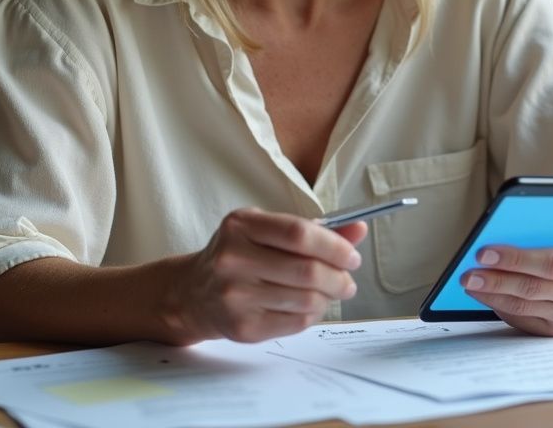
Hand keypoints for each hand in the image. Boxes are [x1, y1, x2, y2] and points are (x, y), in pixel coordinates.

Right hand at [165, 208, 367, 343]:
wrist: (194, 293)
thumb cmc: (239, 256)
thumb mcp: (266, 231)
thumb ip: (313, 231)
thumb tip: (358, 230)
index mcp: (241, 225)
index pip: (298, 234)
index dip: (333, 246)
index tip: (351, 256)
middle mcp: (233, 259)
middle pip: (306, 270)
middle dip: (339, 277)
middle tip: (347, 280)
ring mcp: (235, 295)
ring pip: (306, 299)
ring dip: (328, 297)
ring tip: (330, 293)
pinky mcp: (243, 326)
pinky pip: (296, 322)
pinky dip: (312, 314)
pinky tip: (309, 306)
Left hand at [461, 230, 552, 335]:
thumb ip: (543, 232)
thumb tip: (498, 230)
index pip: (550, 262)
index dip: (515, 259)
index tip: (483, 252)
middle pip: (532, 287)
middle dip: (495, 280)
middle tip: (467, 273)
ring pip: (523, 306)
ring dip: (491, 295)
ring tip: (469, 283)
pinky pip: (522, 319)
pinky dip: (499, 306)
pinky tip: (483, 295)